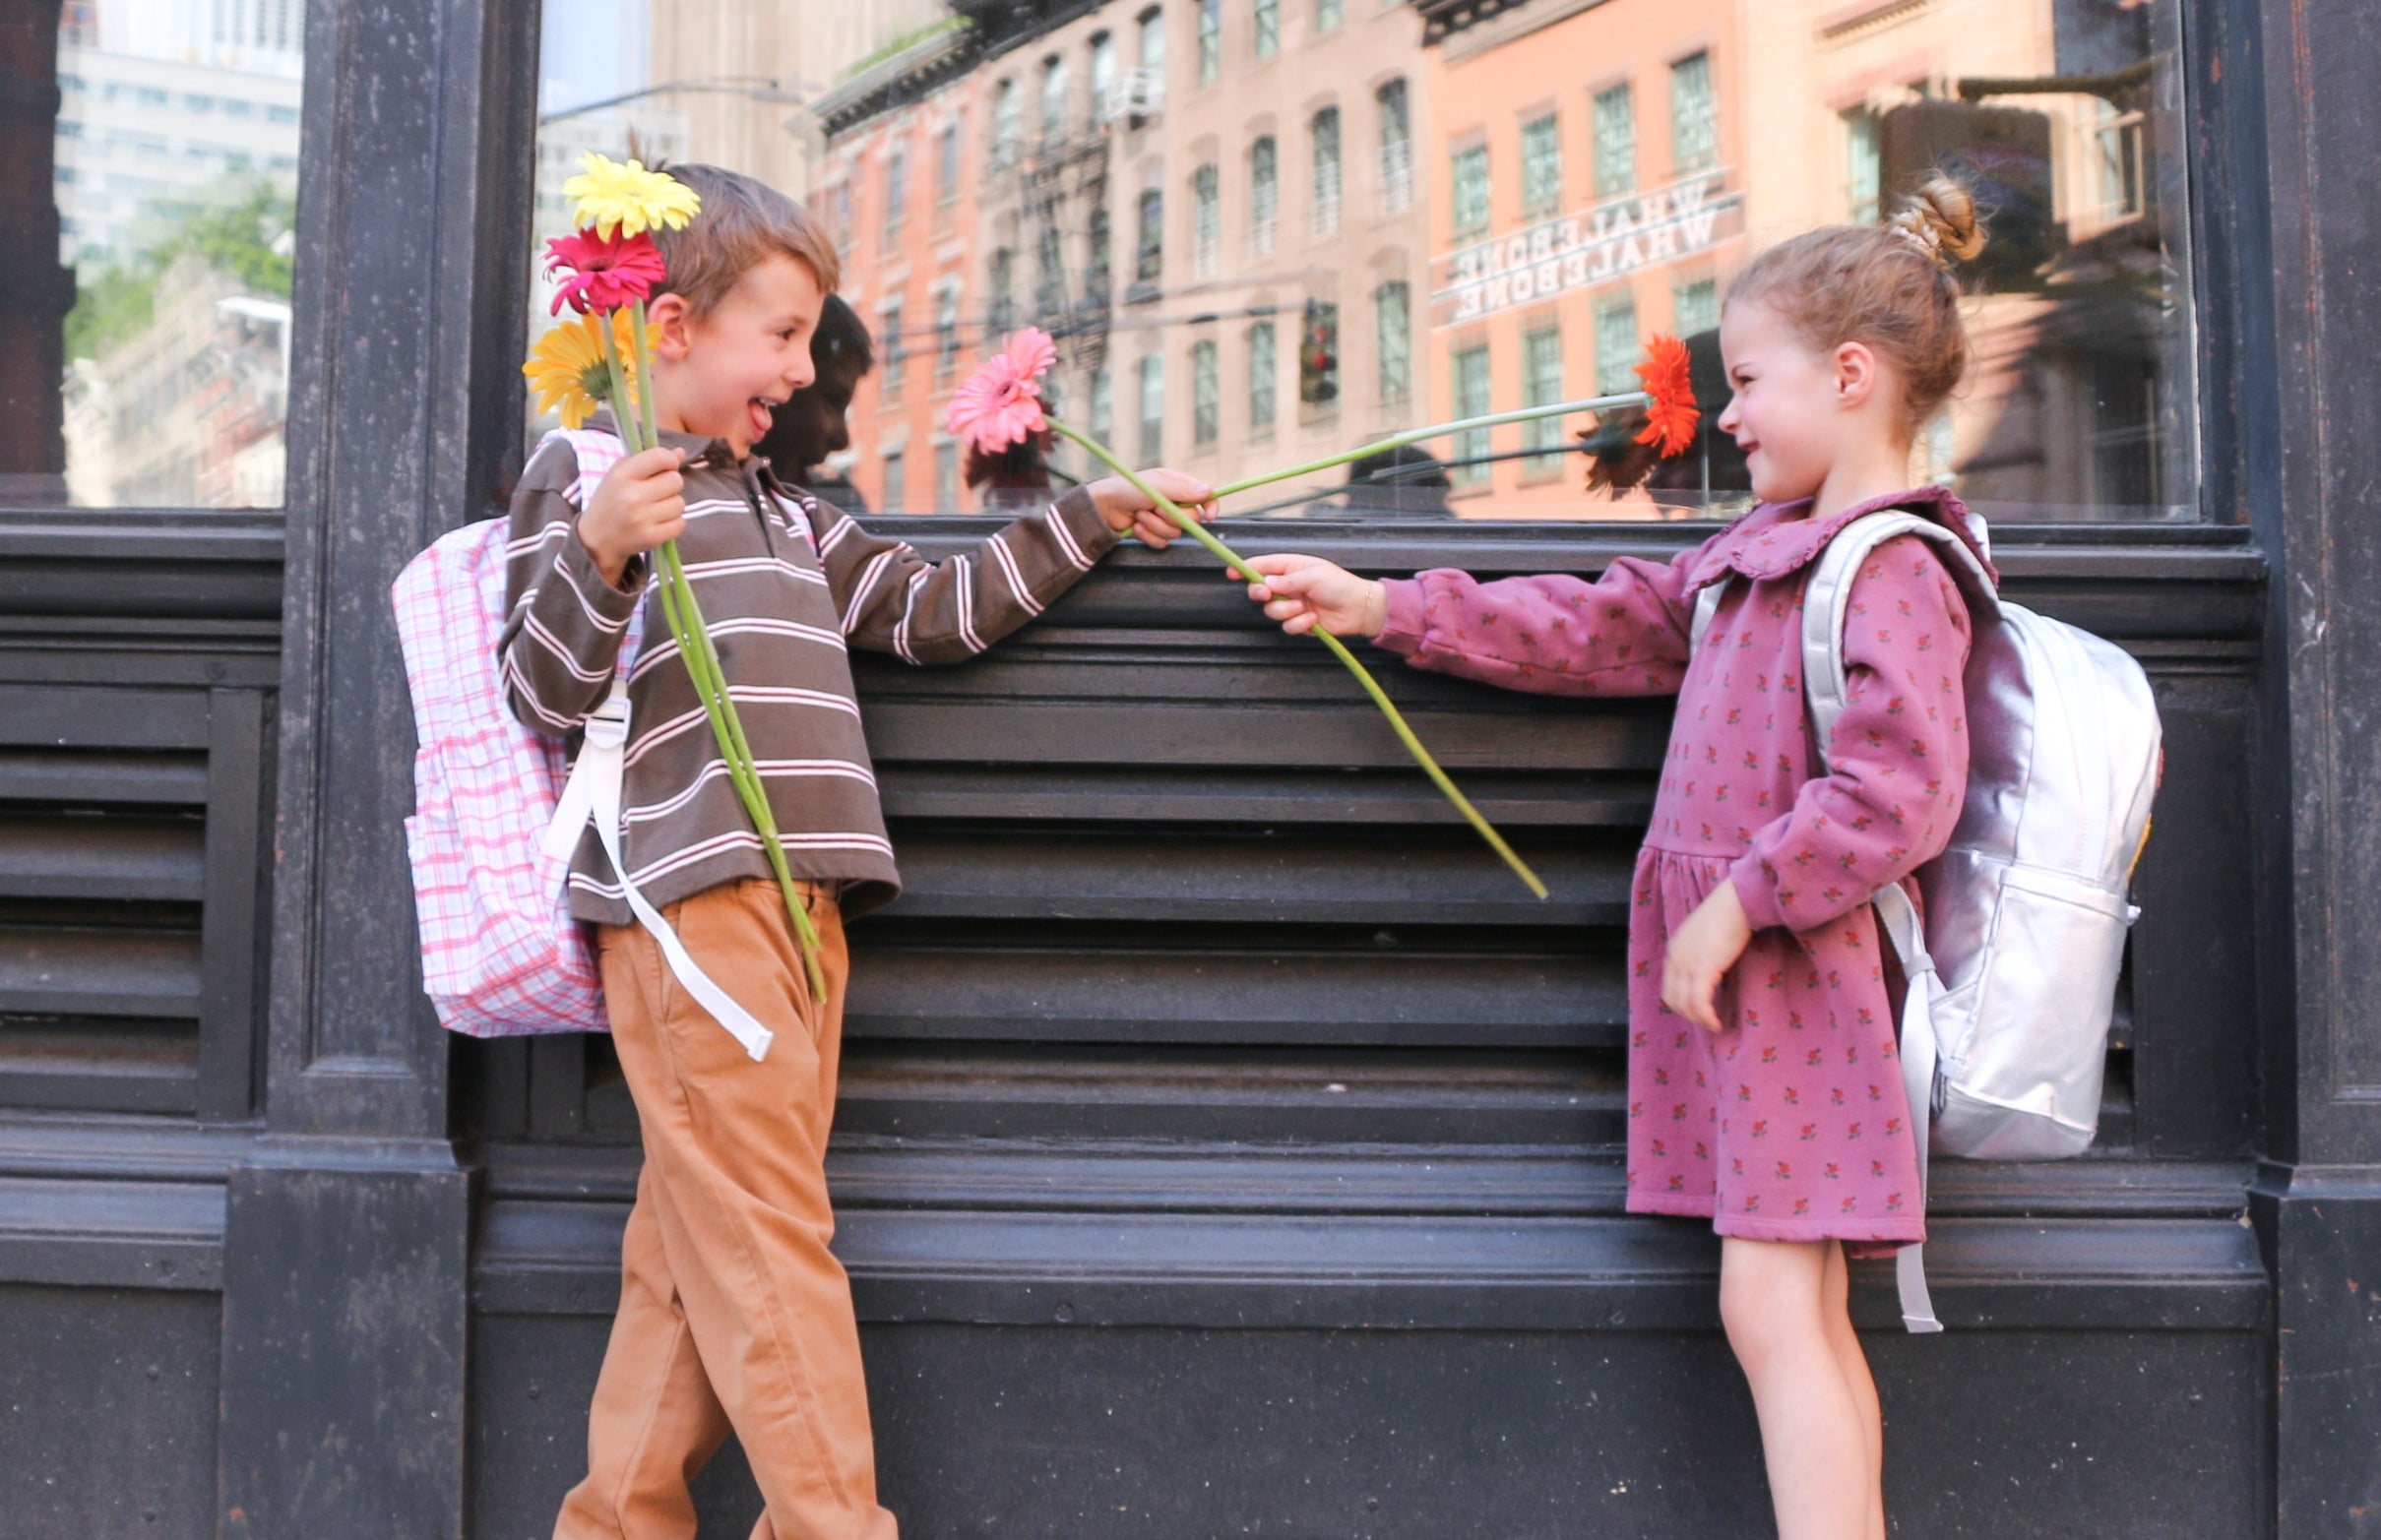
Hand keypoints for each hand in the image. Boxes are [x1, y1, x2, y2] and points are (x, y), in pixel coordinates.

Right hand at [579, 446, 687, 587]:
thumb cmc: (612, 500)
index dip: (670, 460)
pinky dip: (673, 523)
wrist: (596, 539)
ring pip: (679, 503)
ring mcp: (642, 518)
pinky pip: (680, 524)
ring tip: (655, 509)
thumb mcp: (621, 474)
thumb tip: (681, 452)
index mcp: (622, 475)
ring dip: (672, 505)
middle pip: (675, 480)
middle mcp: (632, 496)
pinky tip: (658, 522)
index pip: (660, 457)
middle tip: (657, 491)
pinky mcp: (650, 538)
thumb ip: (649, 460)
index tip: (666, 467)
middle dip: (670, 485)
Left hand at [1088, 469, 1216, 547]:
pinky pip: (1163, 542)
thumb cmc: (1128, 489)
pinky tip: (1137, 526)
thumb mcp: (1157, 485)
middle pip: (1192, 519)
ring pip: (1176, 533)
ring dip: (1156, 526)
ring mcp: (1165, 519)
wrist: (1104, 507)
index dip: (1211, 507)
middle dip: (1171, 516)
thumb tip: (1209, 491)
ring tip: (1140, 515)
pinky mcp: (1155, 534)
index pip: (1205, 497)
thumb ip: (1184, 490)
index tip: (1209, 516)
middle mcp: (1175, 503)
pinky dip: (1148, 536)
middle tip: (1155, 508)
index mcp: (1179, 486)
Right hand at [1239, 553, 1387, 637]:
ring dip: (1286, 610)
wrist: (1360, 609)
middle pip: (1260, 590)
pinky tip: (1313, 619)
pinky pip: (1287, 626)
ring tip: (1304, 608)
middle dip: (1261, 593)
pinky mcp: (1299, 622)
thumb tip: (1266, 582)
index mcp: (1292, 567)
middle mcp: (1289, 585)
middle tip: (1267, 594)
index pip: (1264, 565)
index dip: (1246, 568)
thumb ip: (1287, 580)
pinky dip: (1299, 624)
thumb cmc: (1340, 585)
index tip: (1231, 572)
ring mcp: (1293, 604)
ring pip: (1272, 611)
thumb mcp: (1313, 576)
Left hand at [1661, 880, 1754, 1032]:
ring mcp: (1685, 964)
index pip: (1669, 986)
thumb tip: (1711, 971)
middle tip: (1706, 1021)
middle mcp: (1674, 959)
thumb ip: (1700, 953)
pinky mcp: (1701, 969)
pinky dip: (1706, 1016)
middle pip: (1672, 998)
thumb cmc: (1728, 915)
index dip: (1682, 1003)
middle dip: (1688, 1014)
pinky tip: (1716, 1023)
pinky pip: (1699, 1002)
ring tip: (1713, 1024)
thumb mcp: (1705, 937)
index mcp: (1674, 950)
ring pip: (1684, 1004)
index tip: (1698, 1011)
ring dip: (1698, 1019)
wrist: (1736, 903)